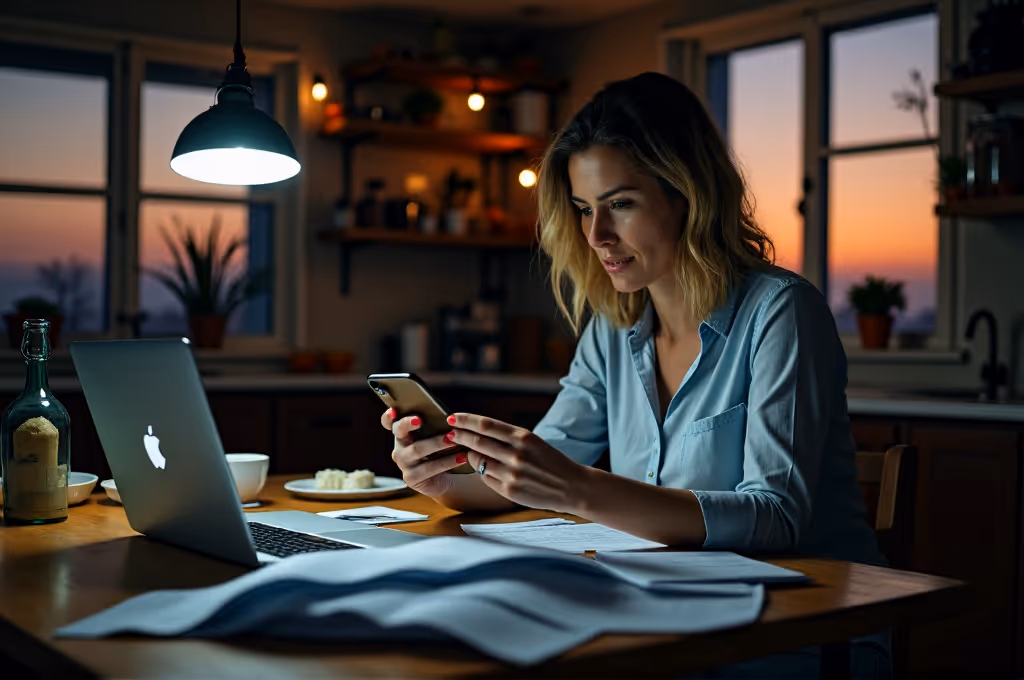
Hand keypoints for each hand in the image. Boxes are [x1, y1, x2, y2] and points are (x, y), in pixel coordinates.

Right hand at [381, 408, 467, 497]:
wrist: (448, 477)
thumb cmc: (442, 450)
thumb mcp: (437, 435)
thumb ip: (434, 424)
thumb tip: (446, 414)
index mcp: (403, 433)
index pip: (388, 422)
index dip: (388, 416)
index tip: (393, 411)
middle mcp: (399, 446)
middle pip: (400, 432)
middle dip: (408, 423)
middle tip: (420, 420)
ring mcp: (403, 463)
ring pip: (417, 449)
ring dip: (437, 443)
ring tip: (454, 440)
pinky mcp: (411, 478)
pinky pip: (429, 468)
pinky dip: (447, 462)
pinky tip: (461, 457)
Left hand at [448, 413, 589, 513]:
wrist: (572, 486)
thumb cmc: (551, 461)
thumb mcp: (533, 441)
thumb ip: (508, 437)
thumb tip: (478, 431)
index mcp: (523, 437)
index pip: (486, 425)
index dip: (465, 420)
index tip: (452, 417)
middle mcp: (516, 454)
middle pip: (477, 442)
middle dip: (459, 436)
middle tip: (449, 433)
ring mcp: (512, 473)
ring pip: (478, 461)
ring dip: (469, 455)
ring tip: (467, 452)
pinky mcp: (509, 491)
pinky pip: (485, 478)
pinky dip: (481, 472)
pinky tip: (484, 468)